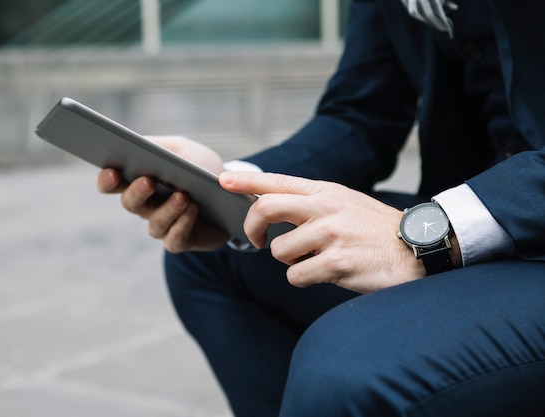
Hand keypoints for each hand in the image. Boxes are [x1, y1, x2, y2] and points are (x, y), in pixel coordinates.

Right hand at [97, 136, 228, 251]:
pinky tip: (192, 209)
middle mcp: (146, 206)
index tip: (111, 171)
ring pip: (155, 223)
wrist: (234, 190)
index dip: (107, 180)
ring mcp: (162, 225)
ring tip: (182, 196)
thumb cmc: (201, 167)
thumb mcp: (181, 149)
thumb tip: (138, 145)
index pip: (112, 184)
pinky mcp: (180, 240)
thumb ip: (159, 146)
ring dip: (167, 209)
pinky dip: (183, 224)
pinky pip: (175, 238)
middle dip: (137, 193)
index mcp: (139, 180)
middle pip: (130, 204)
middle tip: (148, 181)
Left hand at [219, 171, 425, 292]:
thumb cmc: (374, 229)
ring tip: (316, 259)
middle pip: (265, 209)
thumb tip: (269, 208)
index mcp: (325, 192)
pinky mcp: (337, 262)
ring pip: (278, 250)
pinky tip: (327, 273)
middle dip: (252, 227)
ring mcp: (331, 234)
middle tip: (256, 241)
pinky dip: (304, 279)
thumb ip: (310, 203)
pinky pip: (296, 275)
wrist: (417, 248)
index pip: (277, 181)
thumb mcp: (344, 203)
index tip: (223, 180)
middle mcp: (325, 208)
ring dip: (290, 261)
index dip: (246, 181)